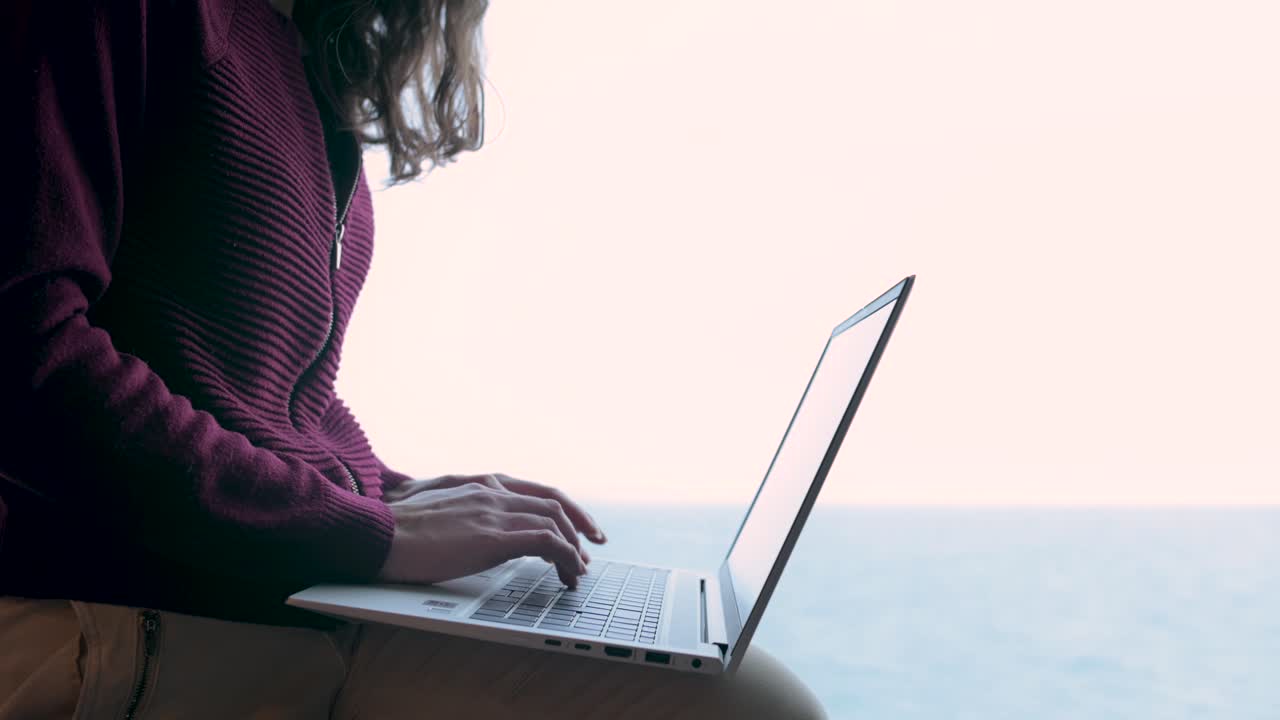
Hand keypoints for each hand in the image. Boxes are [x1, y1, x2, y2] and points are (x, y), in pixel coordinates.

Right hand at [376, 473, 606, 587]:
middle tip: (587, 553)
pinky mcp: (492, 537)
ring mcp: (493, 512)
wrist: (376, 535)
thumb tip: (477, 534)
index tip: (579, 527)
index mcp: (479, 484)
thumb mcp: (439, 512)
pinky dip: (565, 557)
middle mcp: (492, 492)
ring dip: (572, 550)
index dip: (564, 508)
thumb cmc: (397, 531)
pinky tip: (566, 573)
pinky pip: (546, 542)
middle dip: (578, 528)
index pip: (537, 490)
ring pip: (554, 523)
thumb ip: (465, 515)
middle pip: (553, 503)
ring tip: (576, 573)